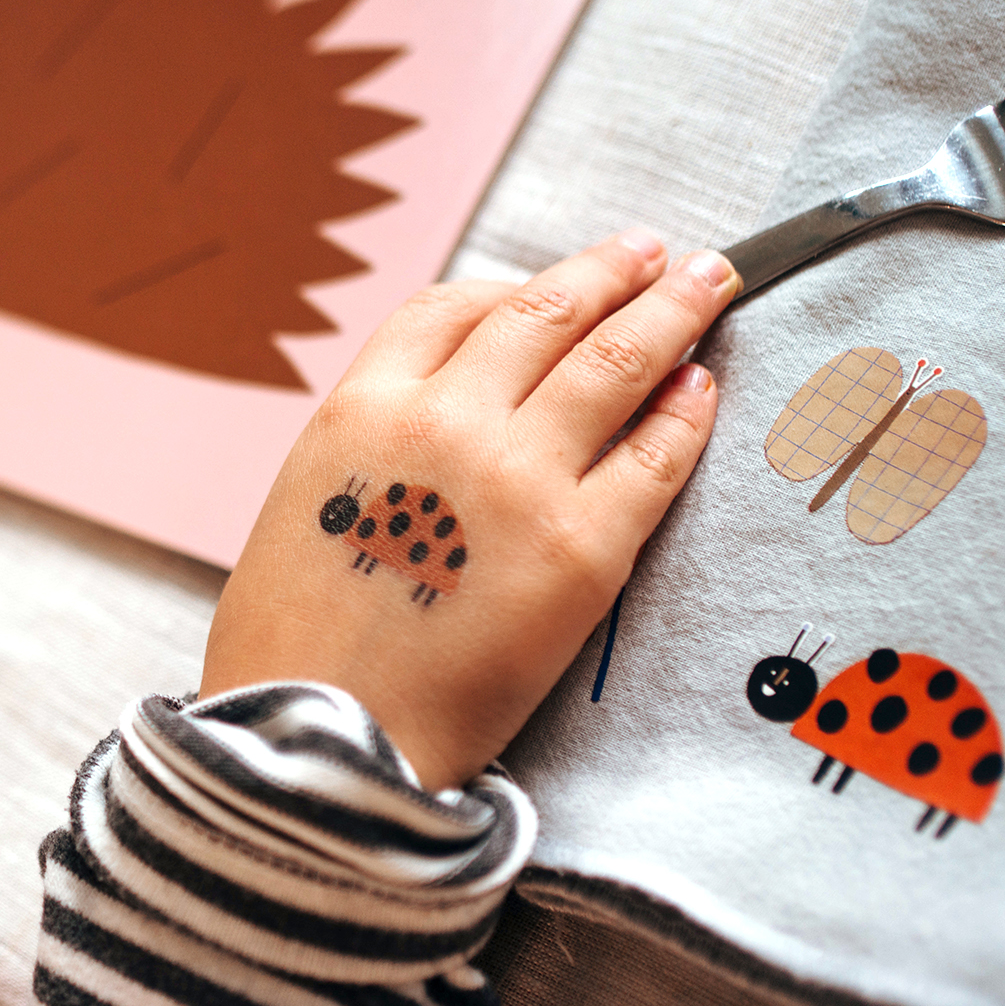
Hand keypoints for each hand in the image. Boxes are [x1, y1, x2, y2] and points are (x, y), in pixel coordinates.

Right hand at [201, 233, 738, 789]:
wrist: (320, 754)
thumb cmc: (297, 649)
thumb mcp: (305, 505)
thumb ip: (374, 442)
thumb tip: (447, 407)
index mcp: (362, 409)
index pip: (456, 308)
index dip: (517, 284)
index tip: (556, 279)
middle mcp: (444, 423)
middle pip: (546, 312)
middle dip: (612, 271)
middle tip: (654, 251)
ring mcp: (519, 480)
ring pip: (614, 361)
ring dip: (669, 309)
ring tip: (707, 282)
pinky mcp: (585, 550)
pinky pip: (656, 457)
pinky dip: (687, 412)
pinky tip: (702, 389)